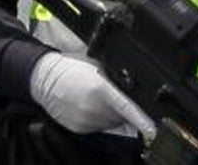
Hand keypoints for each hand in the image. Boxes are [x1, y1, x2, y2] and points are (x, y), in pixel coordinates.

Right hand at [29, 52, 156, 139]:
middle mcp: (93, 107)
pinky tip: (88, 106)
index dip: (142, 120)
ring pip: (110, 124)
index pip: (127, 108)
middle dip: (122, 110)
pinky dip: (97, 119)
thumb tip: (133, 92)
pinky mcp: (79, 128)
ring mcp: (85, 119)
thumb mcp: (97, 68)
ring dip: (110, 115)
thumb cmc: (70, 69)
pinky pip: (97, 127)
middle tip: (111, 96)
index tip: (152, 129)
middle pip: (121, 117)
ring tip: (97, 100)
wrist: (45, 78)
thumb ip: (115, 82)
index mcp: (100, 89)